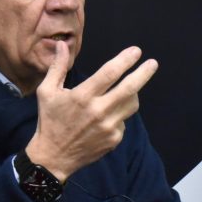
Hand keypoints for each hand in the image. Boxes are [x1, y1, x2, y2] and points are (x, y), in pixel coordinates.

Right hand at [25, 41, 157, 180]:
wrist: (53, 157)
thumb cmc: (50, 120)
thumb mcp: (47, 92)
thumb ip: (57, 67)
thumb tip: (62, 44)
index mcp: (82, 96)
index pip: (110, 73)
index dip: (125, 60)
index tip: (136, 51)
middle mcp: (98, 111)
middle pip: (129, 88)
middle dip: (144, 73)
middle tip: (153, 63)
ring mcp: (108, 127)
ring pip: (131, 104)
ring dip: (133, 93)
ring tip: (128, 88)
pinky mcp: (114, 139)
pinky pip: (124, 121)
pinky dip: (119, 114)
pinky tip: (106, 117)